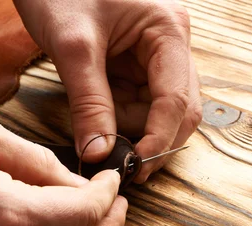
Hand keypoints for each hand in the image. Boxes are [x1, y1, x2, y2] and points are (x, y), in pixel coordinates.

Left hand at [14, 0, 201, 181]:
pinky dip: (120, 119)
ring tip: (96, 125)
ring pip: (157, 113)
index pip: (176, 99)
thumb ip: (89, 103)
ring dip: (131, 130)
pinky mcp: (136, 66)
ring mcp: (155, 58)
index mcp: (167, 31)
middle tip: (120, 164)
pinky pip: (137, 105)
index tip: (134, 168)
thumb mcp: (73, 47)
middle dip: (150, 139)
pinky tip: (99, 117)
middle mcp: (170, 45)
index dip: (158, 139)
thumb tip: (99, 154)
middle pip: (179, 110)